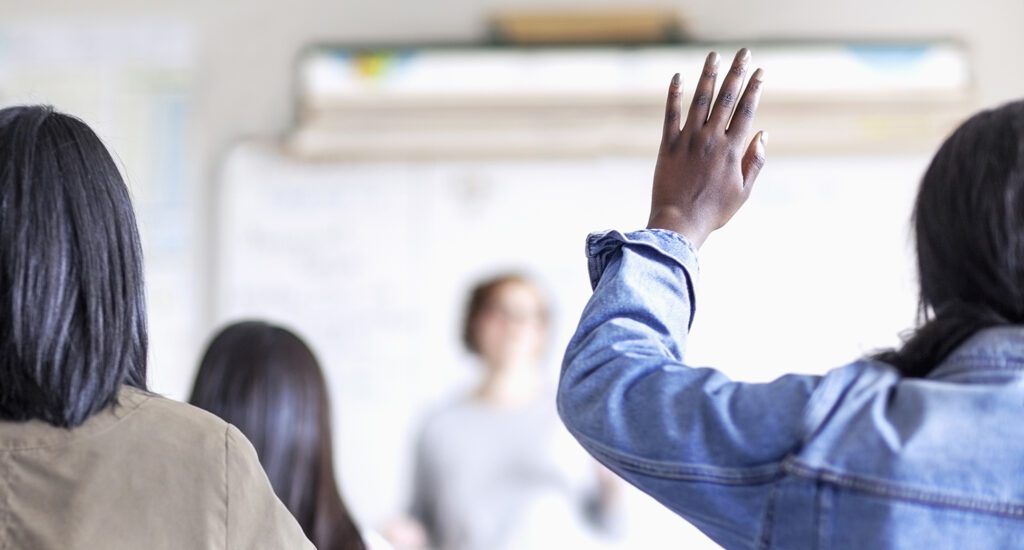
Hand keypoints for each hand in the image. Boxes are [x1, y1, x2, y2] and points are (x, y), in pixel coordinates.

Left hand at [647, 49, 766, 247]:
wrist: (680, 223)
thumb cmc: (714, 210)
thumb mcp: (743, 191)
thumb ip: (755, 161)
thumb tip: (763, 133)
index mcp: (732, 150)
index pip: (746, 111)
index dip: (754, 88)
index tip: (760, 71)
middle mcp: (711, 139)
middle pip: (726, 99)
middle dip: (736, 73)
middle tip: (743, 53)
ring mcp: (689, 140)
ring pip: (700, 101)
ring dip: (708, 76)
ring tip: (714, 56)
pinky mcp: (668, 145)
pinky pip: (671, 115)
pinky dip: (674, 95)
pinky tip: (677, 77)